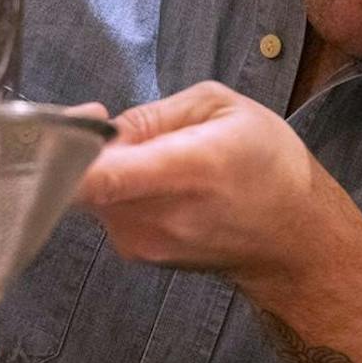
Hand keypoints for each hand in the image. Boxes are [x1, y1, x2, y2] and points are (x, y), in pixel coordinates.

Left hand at [77, 82, 328, 288]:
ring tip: (161, 163)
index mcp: (189, 168)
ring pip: (93, 191)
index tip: (82, 121)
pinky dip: (121, 191)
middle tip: (134, 133)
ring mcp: (145, 242)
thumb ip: (154, 114)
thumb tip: (103, 128)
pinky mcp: (137, 253)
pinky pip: (107, 208)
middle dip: (95, 148)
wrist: (294, 239)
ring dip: (111, 170)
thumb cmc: (269, 166)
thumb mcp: (224, 109)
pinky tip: (164, 188)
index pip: (101, 176)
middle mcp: (160, 214)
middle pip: (85, 177)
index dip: (67, 145)